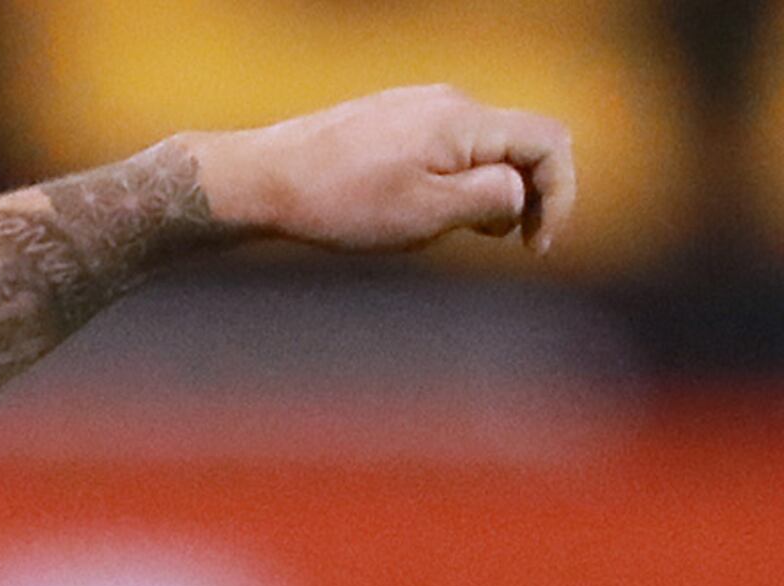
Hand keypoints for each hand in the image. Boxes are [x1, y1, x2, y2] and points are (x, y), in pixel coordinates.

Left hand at [199, 86, 576, 255]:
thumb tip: (520, 192)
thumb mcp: (428, 213)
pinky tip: (413, 213)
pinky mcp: (391, 119)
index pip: (550, 143)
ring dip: (483, 194)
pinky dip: (451, 183)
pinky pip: (445, 149)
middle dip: (523, 197)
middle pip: (519, 144)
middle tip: (497, 243)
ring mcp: (417, 107)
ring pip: (481, 150)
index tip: (537, 246)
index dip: (560, 195)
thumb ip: (490, 198)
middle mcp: (448, 102)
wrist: (261, 180)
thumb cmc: (339, 203)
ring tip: (443, 231)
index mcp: (465, 121)